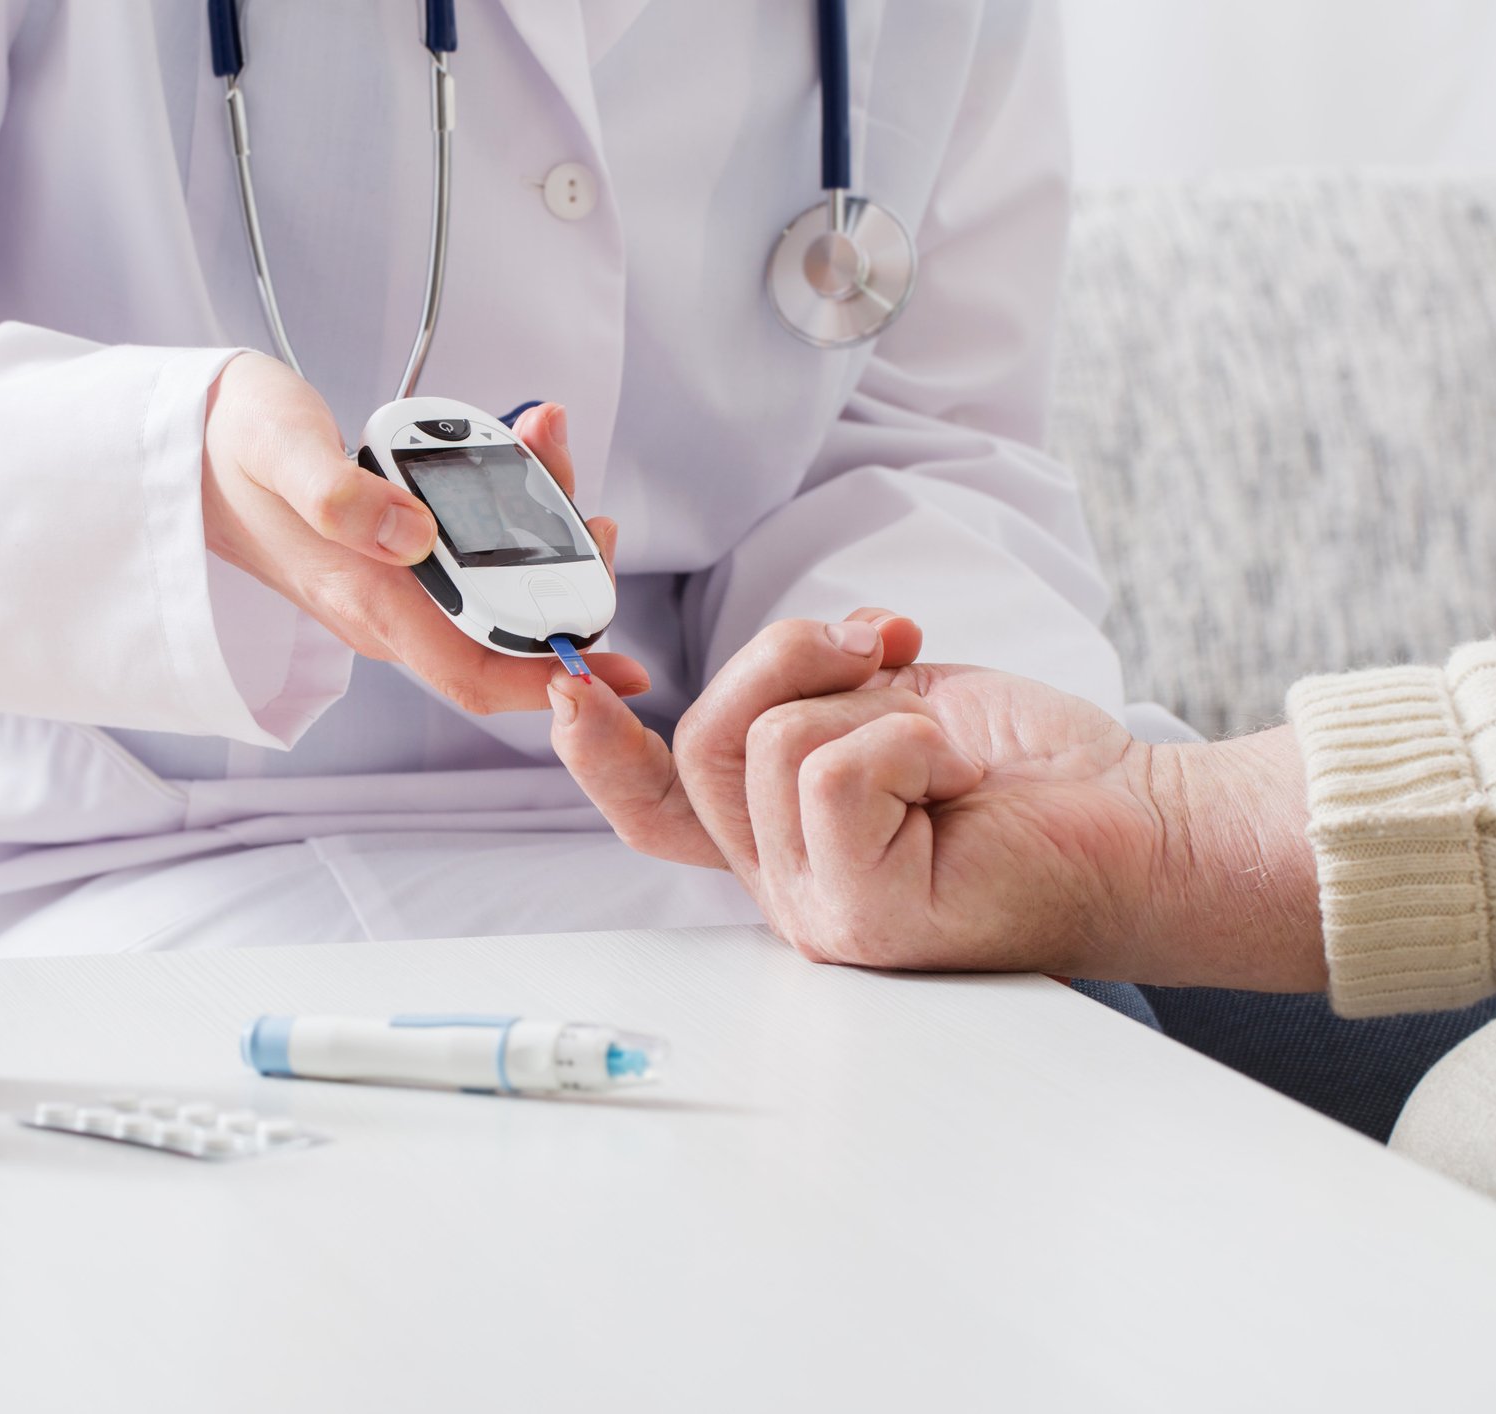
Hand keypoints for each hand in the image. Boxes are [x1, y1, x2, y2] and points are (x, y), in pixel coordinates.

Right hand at [201, 354, 646, 712]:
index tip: (616, 668)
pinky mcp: (390, 563)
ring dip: (539, 536)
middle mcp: (384, 610)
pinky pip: (467, 559)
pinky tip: (517, 451)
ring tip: (552, 453)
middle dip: (563, 584)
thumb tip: (415, 536)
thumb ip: (339, 492)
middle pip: (500, 633)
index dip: (550, 679)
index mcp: (365, 598)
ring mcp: (388, 591)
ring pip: (490, 591)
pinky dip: (506, 515)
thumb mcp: (281, 446)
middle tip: (595, 517)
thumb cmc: (231, 441)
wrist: (182, 446)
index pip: (474, 671)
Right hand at [550, 617, 1321, 987]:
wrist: (1148, 824)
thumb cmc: (1031, 772)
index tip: (563, 689)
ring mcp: (817, 912)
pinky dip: (907, 737)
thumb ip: (809, 699)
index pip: (658, 810)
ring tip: (942, 734)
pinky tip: (956, 771)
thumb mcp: (893, 702)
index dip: (600, 755)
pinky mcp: (862, 920)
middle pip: (705, 741)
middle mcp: (785, 884)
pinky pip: (832, 773)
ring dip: (874, 700)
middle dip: (788, 657)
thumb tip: (789, 655)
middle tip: (882, 640)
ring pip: (769, 746)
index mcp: (783, 838)